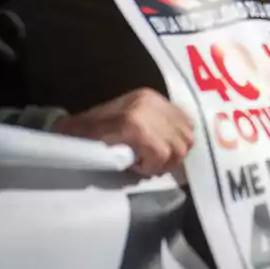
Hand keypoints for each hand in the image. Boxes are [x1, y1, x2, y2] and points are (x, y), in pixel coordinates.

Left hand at [51, 88, 194, 176]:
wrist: (93, 105)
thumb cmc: (88, 128)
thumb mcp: (83, 136)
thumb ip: (85, 146)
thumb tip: (80, 155)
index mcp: (131, 119)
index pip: (158, 152)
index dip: (150, 165)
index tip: (136, 166)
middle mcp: (152, 107)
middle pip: (177, 148)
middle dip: (164, 162)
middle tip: (147, 163)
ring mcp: (163, 103)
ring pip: (187, 138)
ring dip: (175, 151)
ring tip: (158, 154)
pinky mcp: (170, 102)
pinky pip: (189, 124)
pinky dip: (181, 137)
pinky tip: (166, 141)